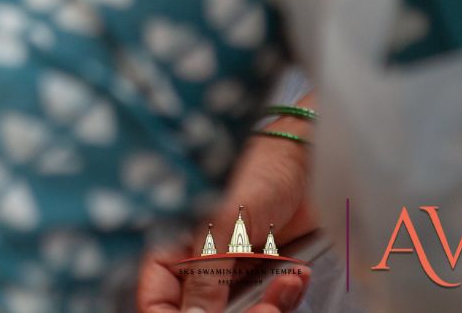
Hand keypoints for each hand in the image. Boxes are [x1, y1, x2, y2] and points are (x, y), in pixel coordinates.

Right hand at [134, 130, 316, 312]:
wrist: (304, 163)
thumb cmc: (253, 174)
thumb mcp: (223, 224)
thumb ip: (204, 274)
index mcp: (171, 252)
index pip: (157, 304)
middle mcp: (197, 270)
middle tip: (268, 309)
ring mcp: (231, 277)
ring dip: (269, 309)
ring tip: (289, 283)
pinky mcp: (263, 280)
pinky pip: (271, 307)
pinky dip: (286, 299)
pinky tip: (297, 275)